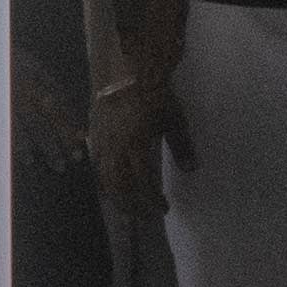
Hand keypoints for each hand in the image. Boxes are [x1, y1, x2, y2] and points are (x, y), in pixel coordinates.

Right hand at [84, 69, 176, 210]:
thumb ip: (182, 146)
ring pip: (104, 178)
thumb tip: (192, 169)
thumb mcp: (174, 119)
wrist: (125, 68)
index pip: (142, 184)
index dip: (151, 200)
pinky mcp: (94, 133)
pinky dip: (103, 179)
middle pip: (119, 187)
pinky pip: (96, 164)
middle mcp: (114, 148)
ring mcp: (101, 141)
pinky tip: (108, 183)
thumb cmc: (154, 92)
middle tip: (142, 218)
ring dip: (116, 196)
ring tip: (125, 207)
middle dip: (131, 206)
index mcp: (135, 147)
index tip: (162, 209)